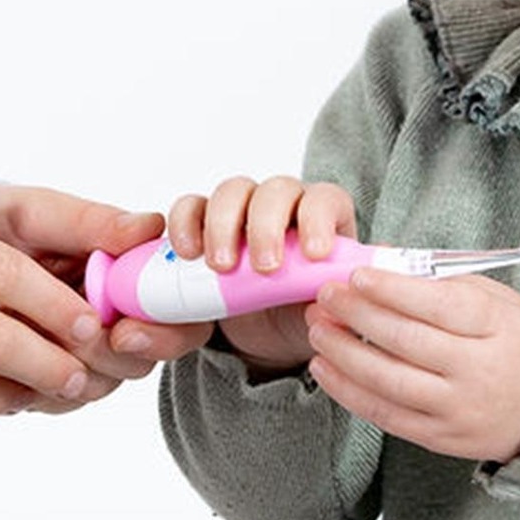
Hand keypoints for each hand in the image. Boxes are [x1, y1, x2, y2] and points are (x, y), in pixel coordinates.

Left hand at [0, 184, 213, 397]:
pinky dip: (36, 387)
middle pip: (144, 359)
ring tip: (29, 344)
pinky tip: (7, 364)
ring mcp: (80, 351)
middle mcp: (112, 315)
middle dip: (114, 357)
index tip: (125, 328)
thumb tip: (150, 226)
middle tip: (77, 344)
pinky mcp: (44, 380)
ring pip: (101, 385)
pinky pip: (57, 400)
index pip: (177, 312)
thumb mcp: (31, 214)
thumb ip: (87, 222)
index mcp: (125, 270)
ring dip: (72, 372)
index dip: (163, 329)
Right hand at [166, 174, 356, 370]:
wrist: (270, 329)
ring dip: (224, 225)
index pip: (324, 200)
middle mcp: (284, 203)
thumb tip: (333, 305)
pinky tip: (188, 254)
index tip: (314, 254)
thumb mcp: (324, 310)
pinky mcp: (206, 221)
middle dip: (267, 227)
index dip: (319, 220)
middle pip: (275, 191)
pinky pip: (192, 206)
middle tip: (264, 268)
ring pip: (233, 191)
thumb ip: (333, 302)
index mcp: (323, 217)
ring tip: (221, 267)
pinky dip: (186, 223)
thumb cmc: (303, 309)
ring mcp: (243, 207)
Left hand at [303, 267, 519, 463]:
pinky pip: (384, 415)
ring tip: (317, 329)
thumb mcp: (496, 300)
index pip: (436, 305)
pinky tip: (324, 369)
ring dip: (343, 353)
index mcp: (496, 327)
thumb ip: (442, 283)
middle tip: (325, 296)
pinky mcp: (440, 437)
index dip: (391, 290)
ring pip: (387, 381)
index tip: (356, 275)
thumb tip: (382, 261)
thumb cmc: (517, 340)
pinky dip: (348, 391)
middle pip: (405, 341)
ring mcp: (458, 409)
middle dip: (356, 315)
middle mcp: (478, 371)